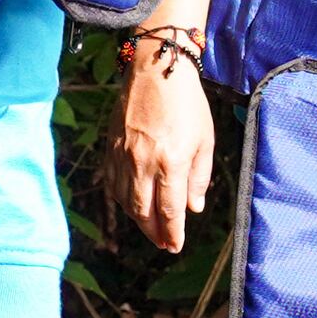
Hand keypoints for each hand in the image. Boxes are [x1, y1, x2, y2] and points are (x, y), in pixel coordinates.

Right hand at [116, 39, 214, 252]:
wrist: (156, 71)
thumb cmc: (188, 104)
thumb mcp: (205, 140)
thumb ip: (199, 176)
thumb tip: (193, 207)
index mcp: (171, 162)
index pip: (169, 210)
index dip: (172, 233)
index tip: (175, 246)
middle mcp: (143, 163)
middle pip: (144, 211)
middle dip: (154, 232)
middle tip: (164, 244)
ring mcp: (123, 156)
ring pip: (125, 200)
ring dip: (138, 219)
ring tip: (150, 228)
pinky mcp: (111, 147)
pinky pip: (113, 183)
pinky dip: (122, 199)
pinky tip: (132, 203)